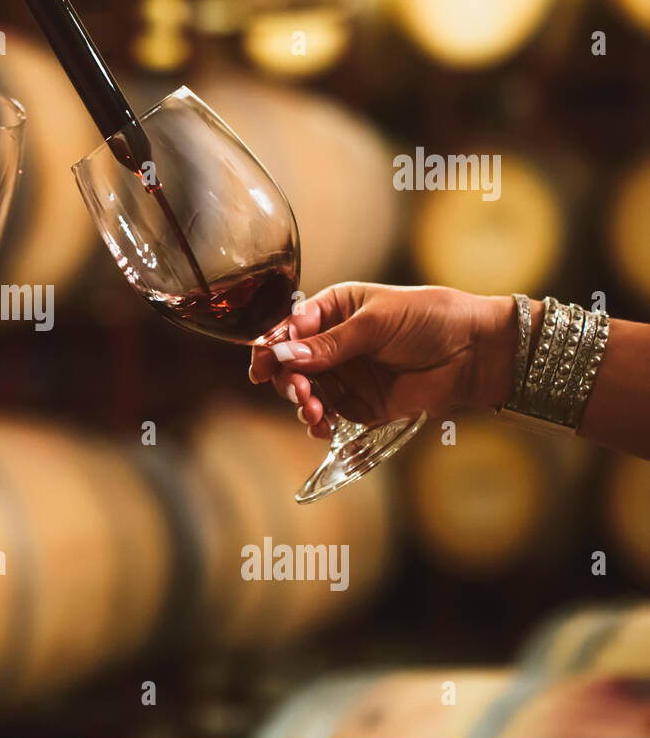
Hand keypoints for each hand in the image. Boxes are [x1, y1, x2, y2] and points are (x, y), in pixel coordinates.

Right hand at [248, 283, 516, 438]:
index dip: (271, 347)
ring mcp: (346, 375)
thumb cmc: (430, 318)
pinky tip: (322, 427)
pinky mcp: (362, 404)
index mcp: (333, 310)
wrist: (476, 351)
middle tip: (301, 392)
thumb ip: (332, 343)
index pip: (289, 330)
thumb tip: (287, 355)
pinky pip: (330, 416)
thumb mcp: (377, 322)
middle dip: (288, 381)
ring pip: (306, 393)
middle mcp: (333, 344)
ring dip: (303, 404)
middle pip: (290, 366)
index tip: (261, 366)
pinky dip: (320, 424)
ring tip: (315, 412)